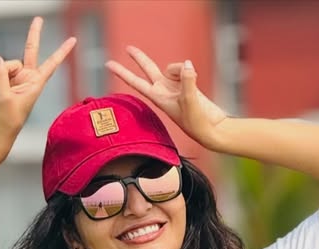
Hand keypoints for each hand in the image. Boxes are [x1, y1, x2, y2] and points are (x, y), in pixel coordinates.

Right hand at [0, 16, 75, 144]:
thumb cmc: (7, 122)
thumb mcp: (4, 98)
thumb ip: (0, 76)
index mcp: (36, 84)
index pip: (52, 64)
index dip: (61, 51)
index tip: (73, 40)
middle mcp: (29, 79)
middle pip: (31, 51)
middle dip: (34, 35)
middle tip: (39, 18)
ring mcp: (17, 79)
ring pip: (7, 63)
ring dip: (1, 74)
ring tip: (2, 92)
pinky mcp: (7, 81)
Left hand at [105, 46, 228, 148]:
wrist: (210, 128)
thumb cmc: (197, 121)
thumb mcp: (190, 100)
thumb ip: (187, 80)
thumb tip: (187, 64)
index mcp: (158, 97)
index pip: (136, 82)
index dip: (122, 72)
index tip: (108, 64)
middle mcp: (163, 90)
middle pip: (148, 69)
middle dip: (139, 58)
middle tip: (127, 48)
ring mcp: (174, 86)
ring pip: (173, 66)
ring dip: (181, 70)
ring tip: (191, 84)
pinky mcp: (185, 84)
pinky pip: (184, 68)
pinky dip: (190, 71)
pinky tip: (195, 80)